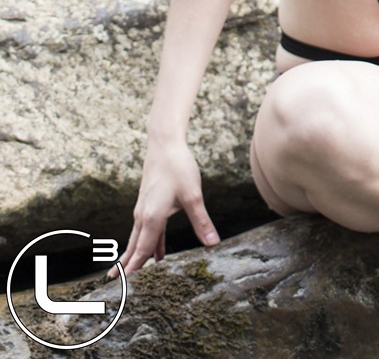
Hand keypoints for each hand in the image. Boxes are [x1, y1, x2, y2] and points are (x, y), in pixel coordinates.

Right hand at [122, 137, 219, 273]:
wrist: (164, 144)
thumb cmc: (178, 167)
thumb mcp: (193, 196)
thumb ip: (201, 222)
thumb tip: (213, 244)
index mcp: (152, 217)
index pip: (142, 250)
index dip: (135, 269)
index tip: (125, 286)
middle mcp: (143, 216)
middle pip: (134, 246)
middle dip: (126, 266)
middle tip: (113, 284)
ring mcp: (144, 208)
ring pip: (138, 238)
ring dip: (135, 255)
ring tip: (128, 273)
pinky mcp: (148, 202)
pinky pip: (145, 228)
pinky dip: (147, 242)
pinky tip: (156, 251)